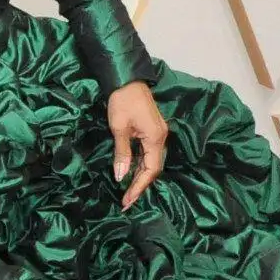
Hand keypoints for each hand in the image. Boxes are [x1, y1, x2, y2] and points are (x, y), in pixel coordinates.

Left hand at [107, 81, 167, 209]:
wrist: (127, 78)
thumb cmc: (122, 100)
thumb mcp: (119, 128)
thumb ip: (122, 153)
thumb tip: (121, 176)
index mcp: (155, 138)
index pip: (151, 170)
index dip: (139, 187)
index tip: (127, 200)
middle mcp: (160, 137)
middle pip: (153, 168)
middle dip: (139, 185)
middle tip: (126, 201)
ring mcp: (157, 133)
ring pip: (151, 161)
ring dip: (139, 176)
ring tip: (127, 191)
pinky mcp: (151, 130)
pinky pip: (148, 153)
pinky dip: (139, 164)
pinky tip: (130, 172)